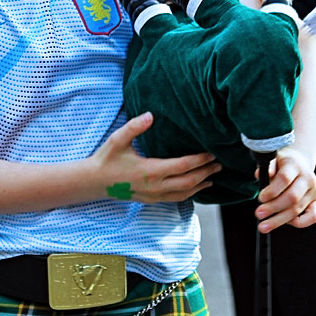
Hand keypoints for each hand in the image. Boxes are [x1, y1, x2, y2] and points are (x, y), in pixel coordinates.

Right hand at [92, 112, 219, 202]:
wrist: (94, 182)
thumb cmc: (106, 159)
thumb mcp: (117, 139)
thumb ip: (134, 126)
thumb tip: (151, 114)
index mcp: (150, 170)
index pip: (183, 166)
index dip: (200, 160)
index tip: (212, 152)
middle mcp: (155, 186)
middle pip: (189, 181)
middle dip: (206, 172)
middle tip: (220, 163)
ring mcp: (154, 196)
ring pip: (185, 193)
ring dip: (201, 184)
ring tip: (214, 175)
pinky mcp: (152, 200)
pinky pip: (176, 199)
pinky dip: (190, 193)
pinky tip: (197, 187)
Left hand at [254, 147, 315, 232]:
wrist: (298, 162)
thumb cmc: (281, 165)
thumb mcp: (272, 160)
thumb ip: (266, 167)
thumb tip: (259, 175)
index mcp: (294, 165)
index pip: (284, 179)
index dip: (272, 191)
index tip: (260, 198)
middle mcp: (308, 178)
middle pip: (292, 197)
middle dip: (273, 208)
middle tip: (259, 214)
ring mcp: (314, 191)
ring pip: (298, 209)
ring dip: (279, 220)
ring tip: (264, 225)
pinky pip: (313, 217)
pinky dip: (299, 223)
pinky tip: (286, 222)